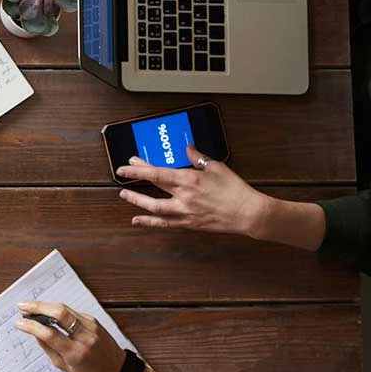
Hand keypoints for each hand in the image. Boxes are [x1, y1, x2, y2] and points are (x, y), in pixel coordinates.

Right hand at [13, 301, 125, 371]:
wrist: (117, 370)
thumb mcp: (64, 367)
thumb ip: (48, 348)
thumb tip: (34, 332)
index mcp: (76, 353)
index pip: (49, 334)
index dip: (31, 326)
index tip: (19, 323)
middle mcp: (85, 337)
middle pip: (59, 314)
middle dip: (37, 307)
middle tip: (22, 306)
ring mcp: (91, 327)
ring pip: (65, 309)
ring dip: (45, 305)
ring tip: (30, 307)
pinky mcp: (94, 320)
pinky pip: (72, 311)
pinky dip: (57, 310)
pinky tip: (48, 311)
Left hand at [115, 148, 272, 237]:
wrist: (248, 213)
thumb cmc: (235, 189)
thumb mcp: (217, 167)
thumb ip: (198, 157)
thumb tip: (187, 148)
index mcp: (189, 180)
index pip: (157, 172)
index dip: (139, 168)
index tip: (127, 164)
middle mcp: (183, 196)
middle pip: (153, 186)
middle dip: (136, 178)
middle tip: (122, 173)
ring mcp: (184, 211)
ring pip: (154, 207)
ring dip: (137, 201)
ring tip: (124, 195)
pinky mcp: (188, 223)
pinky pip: (164, 223)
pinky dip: (149, 222)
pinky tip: (137, 220)